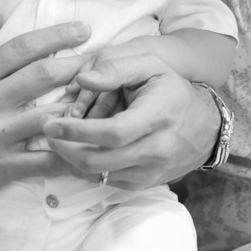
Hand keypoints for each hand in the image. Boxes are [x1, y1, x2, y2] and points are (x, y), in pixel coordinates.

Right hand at [0, 13, 90, 212]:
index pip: (21, 49)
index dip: (56, 36)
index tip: (81, 30)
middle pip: (42, 77)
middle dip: (75, 64)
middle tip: (97, 59)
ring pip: (48, 117)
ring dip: (77, 105)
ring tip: (97, 97)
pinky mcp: (2, 168)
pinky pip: (43, 160)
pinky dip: (67, 152)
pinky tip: (86, 142)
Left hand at [41, 54, 218, 189]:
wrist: (205, 127)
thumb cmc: (171, 90)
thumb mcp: (150, 66)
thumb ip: (115, 68)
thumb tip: (82, 79)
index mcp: (158, 116)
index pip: (112, 133)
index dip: (77, 131)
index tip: (51, 123)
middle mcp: (156, 149)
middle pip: (100, 161)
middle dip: (64, 149)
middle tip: (45, 131)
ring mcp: (150, 171)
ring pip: (99, 175)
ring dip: (70, 161)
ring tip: (55, 140)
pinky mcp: (143, 184)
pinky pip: (106, 182)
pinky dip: (84, 169)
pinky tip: (74, 151)